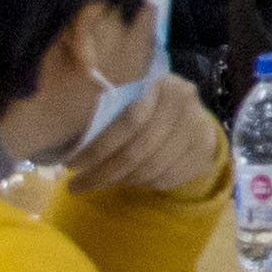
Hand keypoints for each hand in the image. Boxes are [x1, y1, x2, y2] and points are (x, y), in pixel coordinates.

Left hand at [66, 72, 223, 204]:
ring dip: (121, 181)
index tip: (72, 164)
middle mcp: (185, 105)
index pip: (130, 121)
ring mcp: (199, 130)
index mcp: (162, 85)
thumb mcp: (129, 94)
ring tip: (100, 183)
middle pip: (140, 150)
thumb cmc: (147, 102)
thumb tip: (67, 137)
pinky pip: (167, 178)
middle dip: (104, 173)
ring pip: (152, 169)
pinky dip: (143, 185)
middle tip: (77, 186)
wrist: (191, 112)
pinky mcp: (204, 152)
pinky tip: (128, 181)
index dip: (99, 147)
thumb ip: (107, 108)